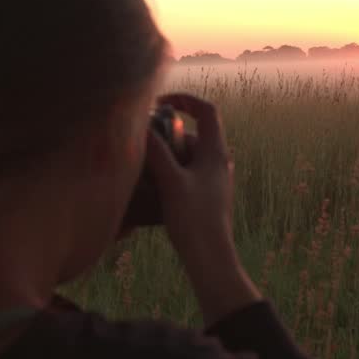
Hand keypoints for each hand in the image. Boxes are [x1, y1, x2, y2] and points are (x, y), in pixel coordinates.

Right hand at [144, 93, 260, 324]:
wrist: (210, 258)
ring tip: (142, 169)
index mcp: (215, 153)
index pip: (206, 111)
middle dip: (165, 136)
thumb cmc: (194, 219)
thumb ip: (156, 152)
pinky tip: (151, 189)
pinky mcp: (206, 196)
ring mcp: (213, 180)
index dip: (184, 100)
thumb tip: (140, 127)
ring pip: (185, 157)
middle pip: (190, 135)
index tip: (160, 103)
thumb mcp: (171, 182)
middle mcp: (218, 162)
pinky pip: (185, 175)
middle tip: (141, 145)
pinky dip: (168, 174)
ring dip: (164, 158)